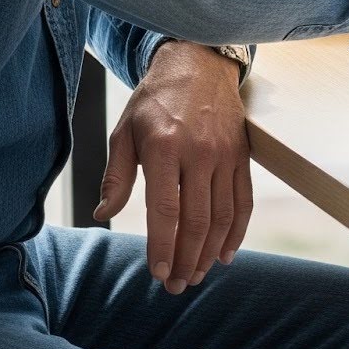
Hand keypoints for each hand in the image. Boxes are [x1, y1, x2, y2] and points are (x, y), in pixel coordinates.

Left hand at [94, 41, 253, 293]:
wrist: (198, 63)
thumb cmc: (156, 100)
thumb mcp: (125, 131)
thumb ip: (115, 175)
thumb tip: (104, 215)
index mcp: (164, 147)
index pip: (165, 211)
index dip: (162, 248)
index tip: (157, 274)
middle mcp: (199, 152)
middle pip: (196, 220)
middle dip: (186, 260)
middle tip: (177, 285)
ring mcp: (225, 153)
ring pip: (222, 216)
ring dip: (209, 252)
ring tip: (196, 274)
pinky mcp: (242, 155)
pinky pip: (244, 200)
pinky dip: (237, 231)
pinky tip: (225, 253)